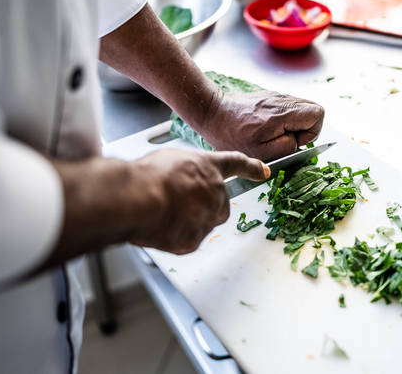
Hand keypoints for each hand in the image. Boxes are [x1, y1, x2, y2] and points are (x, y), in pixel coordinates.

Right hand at [42, 149, 269, 268]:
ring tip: (161, 212)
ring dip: (186, 222)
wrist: (137, 198)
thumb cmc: (148, 176)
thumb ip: (185, 172)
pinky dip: (174, 237)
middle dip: (203, 207)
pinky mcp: (194, 240)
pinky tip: (159, 227)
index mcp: (209, 167)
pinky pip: (187, 241)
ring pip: (202, 224)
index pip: (236, 164)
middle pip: (219, 205)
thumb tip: (182, 184)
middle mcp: (215, 193)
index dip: (252, 167)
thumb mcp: (170, 160)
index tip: (264, 171)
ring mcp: (207, 218)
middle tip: (178, 204)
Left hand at [200, 90, 324, 160]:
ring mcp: (276, 96)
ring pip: (302, 108)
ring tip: (275, 133)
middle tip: (285, 138)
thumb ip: (286, 147)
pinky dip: (285, 119)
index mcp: (282, 112)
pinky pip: (289, 107)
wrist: (212, 113)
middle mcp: (282, 100)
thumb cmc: (231, 134)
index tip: (293, 141)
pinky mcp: (270, 97)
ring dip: (295, 124)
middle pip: (313, 109)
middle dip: (305, 128)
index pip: (318, 114)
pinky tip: (267, 126)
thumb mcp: (259, 152)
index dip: (311, 132)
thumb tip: (297, 142)